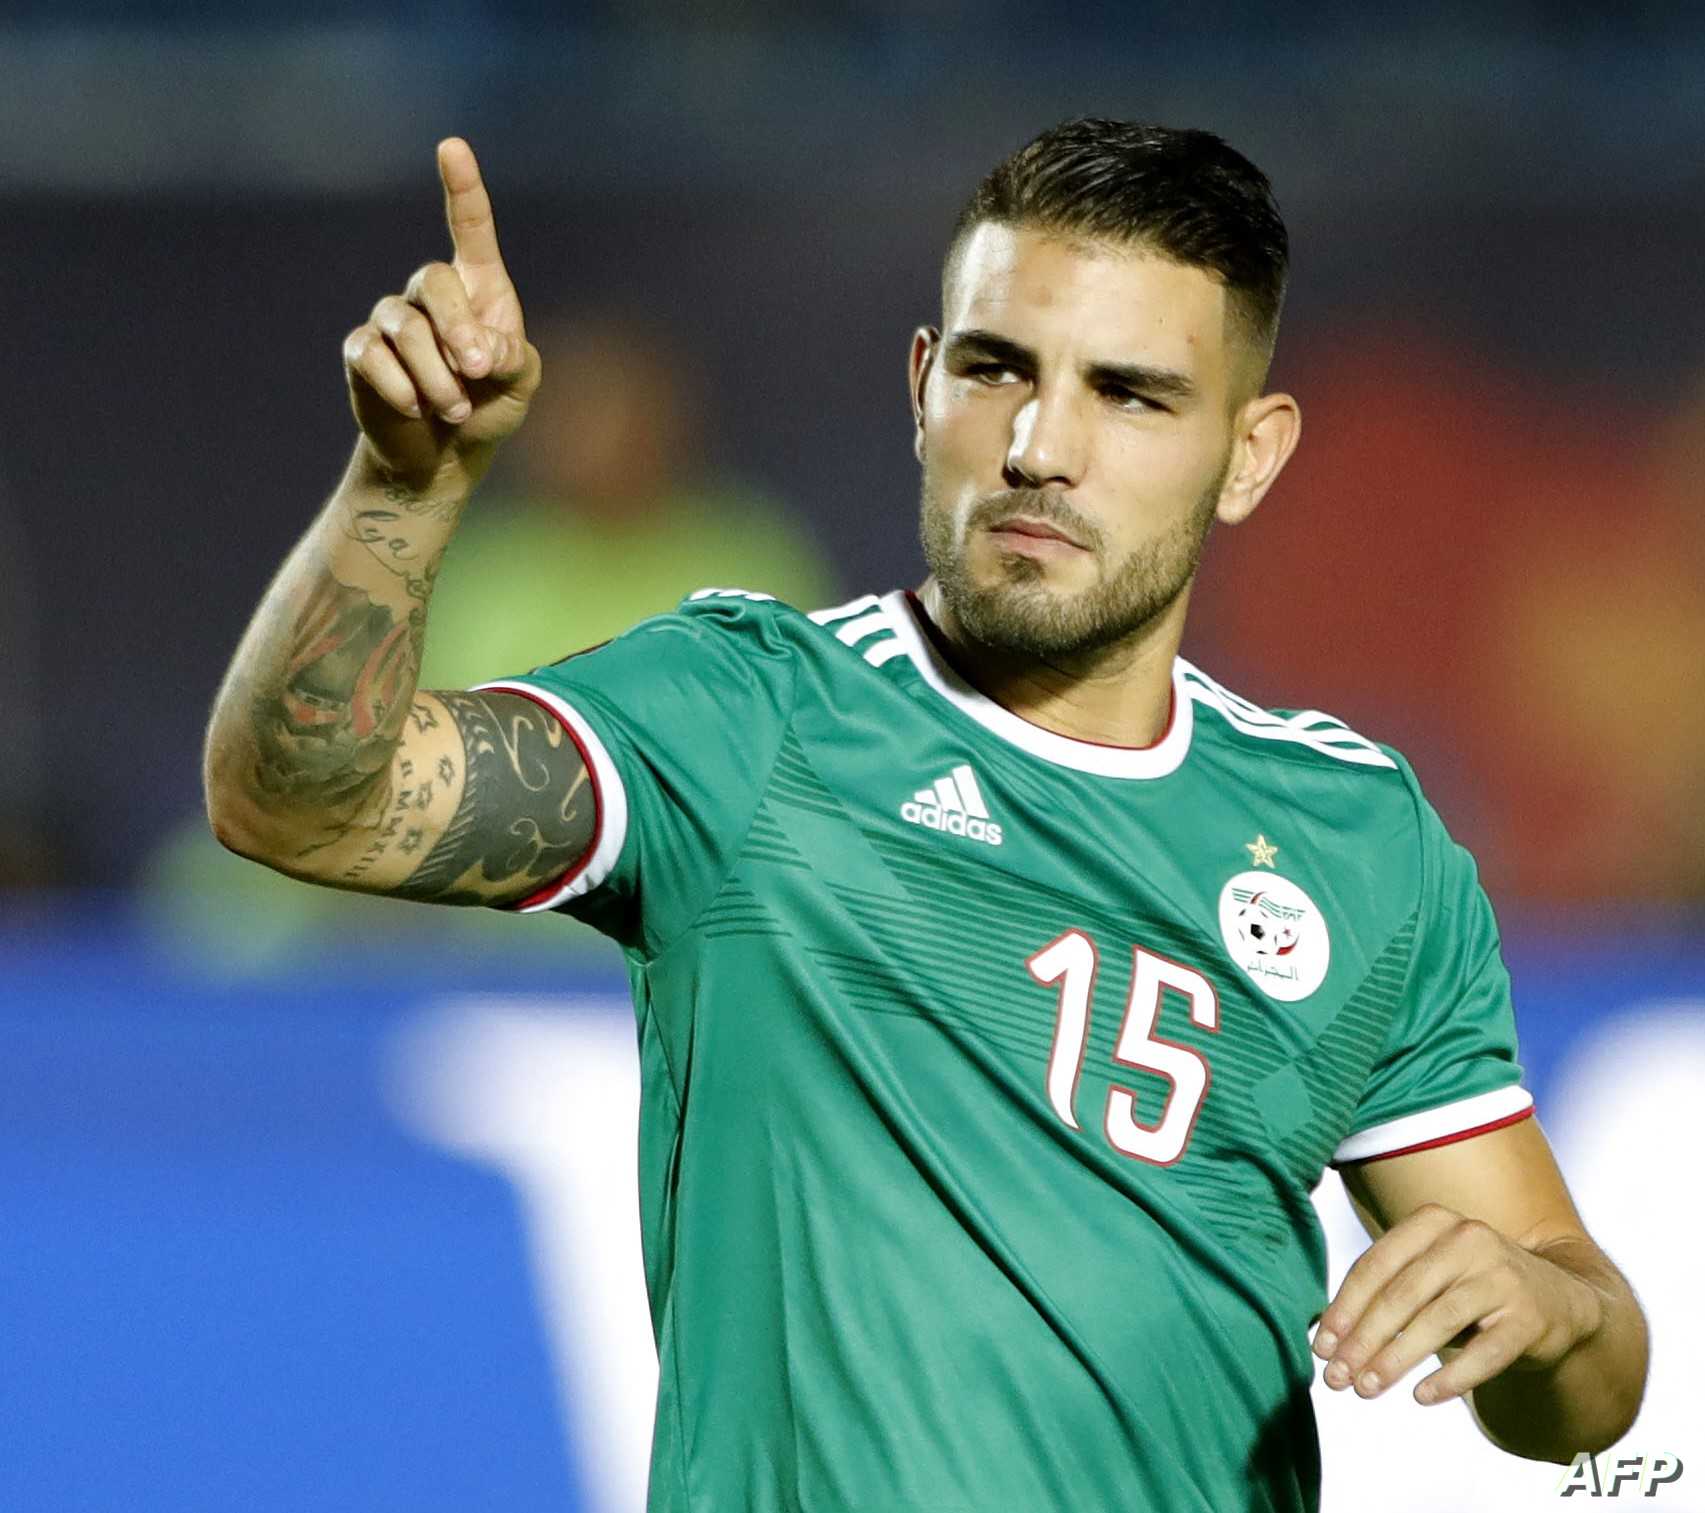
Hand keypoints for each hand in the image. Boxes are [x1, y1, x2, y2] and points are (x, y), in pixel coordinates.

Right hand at [342, 137, 541, 488]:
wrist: (442, 457)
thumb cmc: (488, 409)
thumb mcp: (519, 384)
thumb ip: (513, 357)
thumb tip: (481, 348)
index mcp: (479, 288)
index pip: (470, 228)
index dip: (463, 188)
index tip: (452, 147)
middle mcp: (431, 294)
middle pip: (435, 281)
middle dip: (460, 330)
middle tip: (478, 372)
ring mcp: (392, 320)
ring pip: (407, 327)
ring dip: (437, 375)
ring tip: (454, 409)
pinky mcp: (363, 353)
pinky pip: (374, 356)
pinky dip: (402, 388)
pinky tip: (416, 410)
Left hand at [1312, 1203, 1603, 1405]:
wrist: (1559, 1301)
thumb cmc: (1471, 1290)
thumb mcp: (1429, 1276)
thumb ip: (1386, 1293)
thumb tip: (1327, 1338)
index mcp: (1432, 1222)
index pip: (1375, 1266)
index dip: (1344, 1308)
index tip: (1320, 1347)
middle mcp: (1467, 1239)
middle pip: (1401, 1294)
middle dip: (1363, 1339)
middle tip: (1336, 1378)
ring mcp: (1502, 1275)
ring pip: (1437, 1321)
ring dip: (1396, 1360)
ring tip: (1367, 1388)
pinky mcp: (1530, 1316)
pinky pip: (1485, 1352)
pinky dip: (1451, 1376)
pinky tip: (1422, 1396)